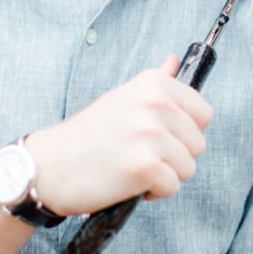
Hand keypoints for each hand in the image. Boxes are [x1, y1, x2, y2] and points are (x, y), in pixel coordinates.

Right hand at [24, 55, 212, 215]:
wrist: (49, 165)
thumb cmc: (86, 136)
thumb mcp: (120, 98)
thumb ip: (155, 82)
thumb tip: (175, 61)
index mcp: (153, 84)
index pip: (203, 114)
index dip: (184, 132)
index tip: (157, 136)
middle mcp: (154, 104)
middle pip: (198, 144)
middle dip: (174, 156)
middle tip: (138, 154)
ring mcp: (150, 135)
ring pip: (188, 168)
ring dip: (164, 175)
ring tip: (131, 167)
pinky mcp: (145, 166)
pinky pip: (172, 187)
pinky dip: (153, 192)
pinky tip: (127, 182)